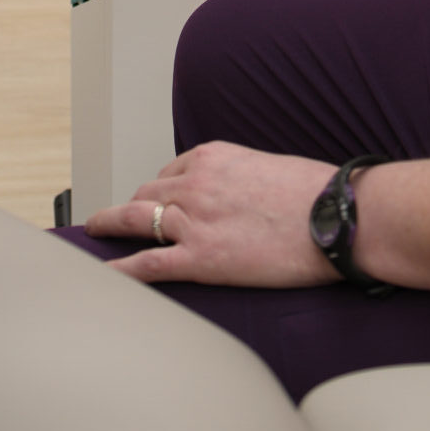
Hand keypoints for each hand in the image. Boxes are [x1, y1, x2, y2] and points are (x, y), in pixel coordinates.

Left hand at [84, 140, 338, 286]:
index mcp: (213, 156)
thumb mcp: (268, 168)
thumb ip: (240, 178)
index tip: (158, 200)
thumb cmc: (314, 193)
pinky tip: (105, 274)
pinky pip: (148, 263)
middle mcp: (196, 182)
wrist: (334, 217)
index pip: (172, 170)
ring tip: (95, 231)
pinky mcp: (200, 258)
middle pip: (148, 192)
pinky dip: (122, 269)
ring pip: (138, 219)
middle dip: (135, 206)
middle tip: (119, 220)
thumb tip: (235, 197)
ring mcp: (194, 220)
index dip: (163, 189)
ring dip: (111, 225)